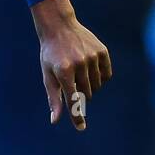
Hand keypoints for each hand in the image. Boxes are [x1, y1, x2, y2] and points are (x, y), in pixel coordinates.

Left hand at [32, 0, 111, 131]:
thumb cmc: (50, 55)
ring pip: (97, 86)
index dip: (76, 115)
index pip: (73, 99)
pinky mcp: (102, 52)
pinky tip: (90, 68)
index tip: (81, 127)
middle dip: (80, 93)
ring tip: (78, 72)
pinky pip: (106, 74)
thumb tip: (55, 120)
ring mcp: (92, 57)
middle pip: (86, 94)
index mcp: (63, 71)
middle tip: (71, 80)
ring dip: (89, 85)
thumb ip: (53, 98)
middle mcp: (79, 64)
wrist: (59, 26)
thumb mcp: (48, 75)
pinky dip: (100, 77)